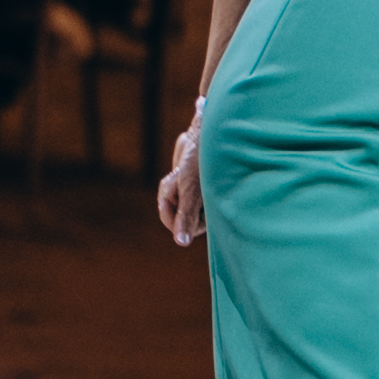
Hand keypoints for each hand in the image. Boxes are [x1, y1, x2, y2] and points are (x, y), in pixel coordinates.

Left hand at [157, 128, 203, 249]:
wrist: (204, 136)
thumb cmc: (201, 163)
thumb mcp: (191, 190)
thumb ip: (186, 216)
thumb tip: (182, 242)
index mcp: (210, 216)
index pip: (180, 229)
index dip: (170, 212)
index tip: (170, 195)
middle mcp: (203, 213)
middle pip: (171, 217)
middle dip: (169, 197)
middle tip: (179, 178)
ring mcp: (194, 203)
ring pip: (168, 204)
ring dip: (170, 187)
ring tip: (181, 172)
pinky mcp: (187, 193)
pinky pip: (168, 194)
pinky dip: (170, 183)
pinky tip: (180, 171)